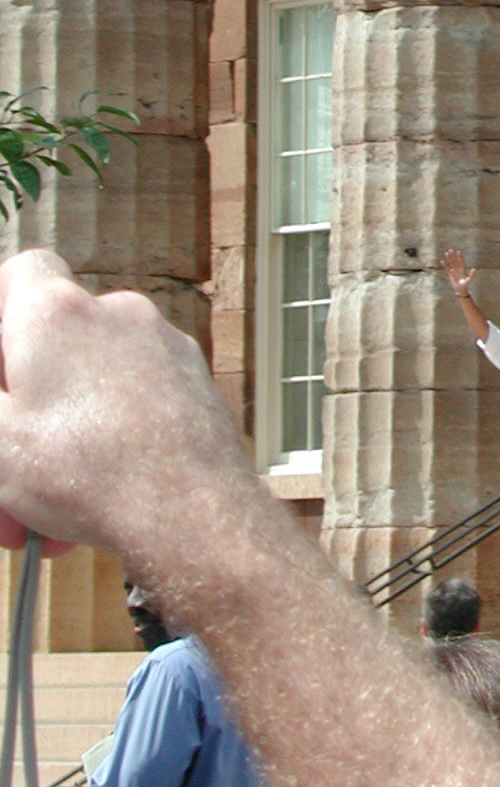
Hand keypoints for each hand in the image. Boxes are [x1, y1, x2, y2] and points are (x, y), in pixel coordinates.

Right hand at [0, 251, 248, 557]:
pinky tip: (89, 505)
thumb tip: (6, 390)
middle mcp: (117, 312)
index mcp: (56, 312)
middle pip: (50, 347)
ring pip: (90, 386)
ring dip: (56, 441)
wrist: (193, 513)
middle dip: (18, 413)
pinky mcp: (194, 382)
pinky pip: (132, 403)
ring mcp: (164, 345)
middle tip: (0, 477)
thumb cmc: (85, 472)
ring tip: (36, 513)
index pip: (21, 272)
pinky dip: (106, 442)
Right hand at [440, 250, 476, 296]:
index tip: (458, 251)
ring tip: (446, 253)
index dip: (459, 257)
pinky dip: (445, 265)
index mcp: (463, 269)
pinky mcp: (450, 274)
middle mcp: (458, 269)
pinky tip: (442, 261)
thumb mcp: (469, 280)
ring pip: (451, 263)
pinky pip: (447, 268)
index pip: (461, 261)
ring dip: (449, 258)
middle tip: (450, 250)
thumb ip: (472, 275)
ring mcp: (454, 271)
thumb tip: (474, 269)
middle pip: (455, 261)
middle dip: (453, 255)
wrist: (460, 289)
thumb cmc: (465, 285)